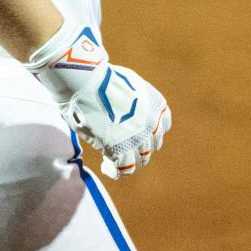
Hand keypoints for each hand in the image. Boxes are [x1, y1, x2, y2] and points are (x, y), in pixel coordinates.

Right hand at [27, 22, 171, 179]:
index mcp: (156, 104)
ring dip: (128, 161)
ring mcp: (139, 137)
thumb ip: (133, 100)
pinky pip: (125, 169)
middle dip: (139, 148)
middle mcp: (152, 122)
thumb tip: (122, 109)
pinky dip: (116, 171)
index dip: (150, 132)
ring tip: (112, 161)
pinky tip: (106, 168)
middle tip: (122, 148)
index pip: (162, 126)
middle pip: (152, 145)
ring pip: (141, 159)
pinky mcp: (122, 149)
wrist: (87, 82)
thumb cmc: (99, 79)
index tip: (137, 133)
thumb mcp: (128, 84)